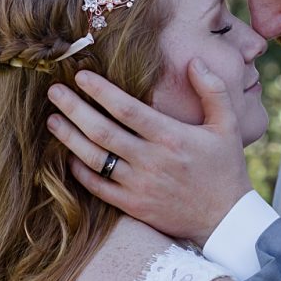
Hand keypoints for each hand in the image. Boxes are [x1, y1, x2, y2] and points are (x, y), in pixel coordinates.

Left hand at [45, 60, 252, 243]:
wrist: (225, 219)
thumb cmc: (226, 168)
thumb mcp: (228, 125)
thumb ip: (213, 90)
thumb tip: (194, 60)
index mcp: (172, 137)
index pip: (127, 109)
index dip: (101, 91)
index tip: (80, 76)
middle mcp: (151, 160)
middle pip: (102, 131)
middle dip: (74, 109)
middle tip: (54, 92)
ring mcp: (139, 185)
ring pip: (95, 158)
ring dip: (69, 137)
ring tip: (52, 120)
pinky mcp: (133, 206)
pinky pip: (97, 188)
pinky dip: (80, 171)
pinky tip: (69, 155)